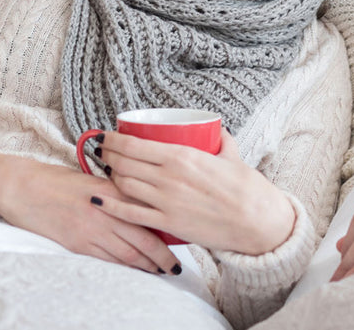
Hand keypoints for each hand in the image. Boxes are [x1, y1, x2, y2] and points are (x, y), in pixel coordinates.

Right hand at [0, 150, 178, 274]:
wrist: (24, 188)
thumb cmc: (58, 180)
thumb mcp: (94, 179)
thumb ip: (117, 192)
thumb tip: (140, 202)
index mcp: (113, 190)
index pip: (148, 210)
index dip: (166, 226)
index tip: (181, 233)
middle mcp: (107, 210)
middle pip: (143, 238)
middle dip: (162, 256)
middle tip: (176, 267)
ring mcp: (92, 229)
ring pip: (128, 254)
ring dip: (147, 265)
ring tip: (161, 272)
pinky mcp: (77, 243)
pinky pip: (107, 260)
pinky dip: (124, 267)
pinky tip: (134, 272)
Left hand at [93, 128, 296, 256]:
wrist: (255, 220)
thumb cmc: (246, 188)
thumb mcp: (233, 157)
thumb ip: (222, 141)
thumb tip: (218, 131)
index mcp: (183, 156)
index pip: (136, 144)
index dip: (115, 139)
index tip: (107, 135)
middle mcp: (169, 177)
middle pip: (125, 163)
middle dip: (108, 155)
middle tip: (103, 151)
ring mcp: (166, 201)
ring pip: (124, 185)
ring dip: (110, 175)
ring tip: (107, 169)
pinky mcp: (167, 223)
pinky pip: (130, 213)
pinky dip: (110, 204)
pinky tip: (99, 198)